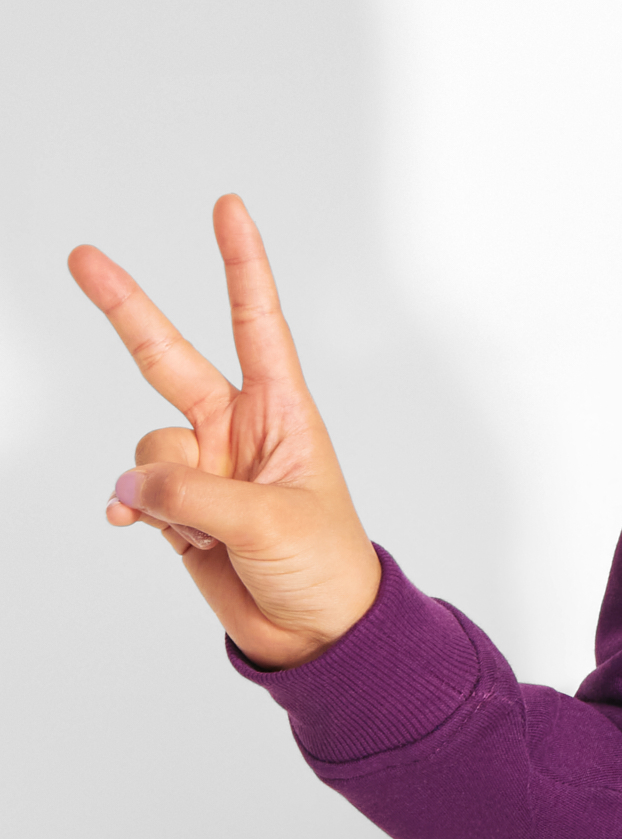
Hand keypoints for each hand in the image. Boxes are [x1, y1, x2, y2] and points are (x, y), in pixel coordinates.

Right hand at [68, 195, 381, 668]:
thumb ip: (195, 497)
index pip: (256, 322)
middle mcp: (236, 428)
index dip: (240, 264)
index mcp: (281, 411)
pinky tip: (136, 525)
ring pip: (145, 447)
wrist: (314, 630)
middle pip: (167, 356)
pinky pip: (132, 489)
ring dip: (161, 488)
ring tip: (206, 529)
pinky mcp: (177, 506)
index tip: (228, 207)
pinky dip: (131, 506)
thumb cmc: (324, 565)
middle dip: (124, 308)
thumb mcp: (272, 523)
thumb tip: (131, 484)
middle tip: (81, 256)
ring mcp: (202, 466)